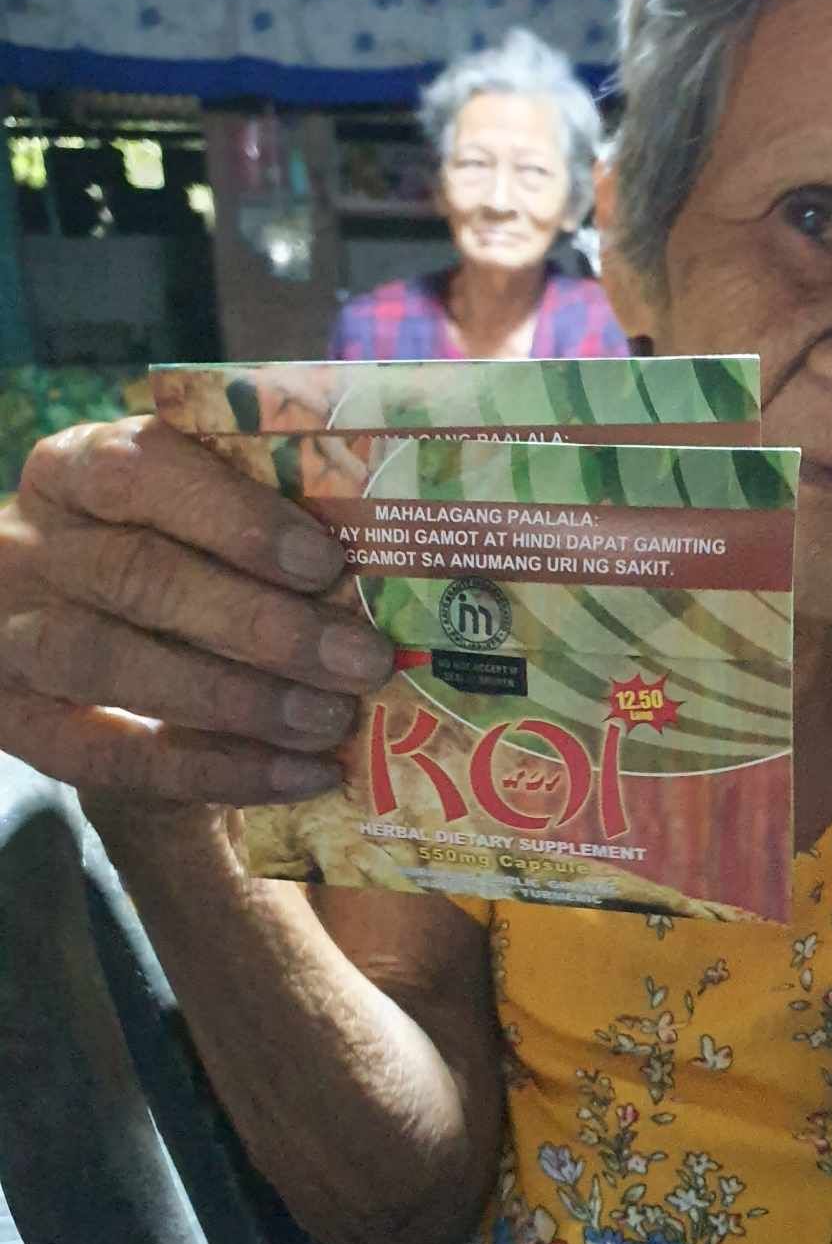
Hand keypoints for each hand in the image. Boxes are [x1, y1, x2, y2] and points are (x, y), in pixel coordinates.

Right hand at [0, 416, 393, 807]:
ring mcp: (12, 636)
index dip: (236, 517)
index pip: (142, 470)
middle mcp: (30, 546)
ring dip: (239, 699)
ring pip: (115, 664)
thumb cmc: (169, 565)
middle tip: (360, 659)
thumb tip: (382, 559)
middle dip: (262, 624)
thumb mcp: (193, 525)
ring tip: (331, 720)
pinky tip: (301, 774)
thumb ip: (257, 525)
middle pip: (140, 576)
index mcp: (77, 469)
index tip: (324, 561)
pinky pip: (116, 756)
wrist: (88, 656)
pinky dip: (220, 770)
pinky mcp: (19, 724)